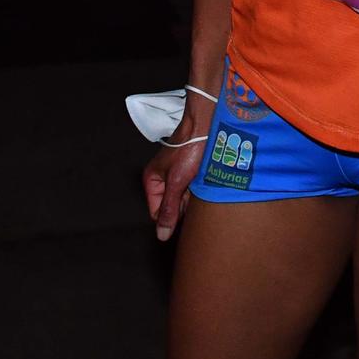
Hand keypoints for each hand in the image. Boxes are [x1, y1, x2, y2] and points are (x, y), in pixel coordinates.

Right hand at [142, 94, 213, 241]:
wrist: (207, 124)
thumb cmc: (190, 148)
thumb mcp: (177, 182)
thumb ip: (169, 209)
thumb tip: (161, 235)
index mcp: (151, 180)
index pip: (157, 213)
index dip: (171, 215)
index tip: (185, 207)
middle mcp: (162, 178)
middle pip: (172, 206)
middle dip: (184, 204)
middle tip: (194, 190)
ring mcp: (176, 175)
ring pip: (185, 198)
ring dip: (194, 195)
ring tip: (200, 182)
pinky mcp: (190, 171)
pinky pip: (193, 188)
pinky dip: (200, 187)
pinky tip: (205, 179)